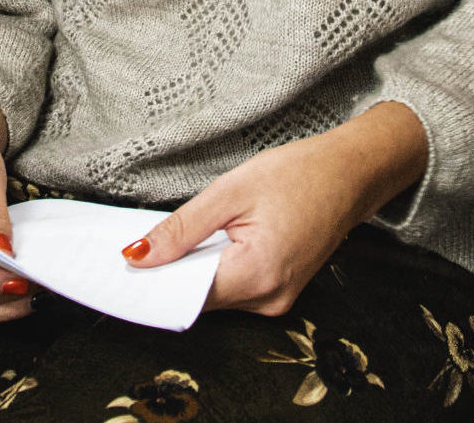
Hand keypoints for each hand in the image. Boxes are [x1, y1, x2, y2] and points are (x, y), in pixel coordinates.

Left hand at [125, 102, 428, 316]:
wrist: (351, 174)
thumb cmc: (299, 174)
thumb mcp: (230, 191)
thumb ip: (181, 229)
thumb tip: (138, 255)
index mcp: (257, 274)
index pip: (187, 296)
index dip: (152, 282)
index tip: (122, 268)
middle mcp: (269, 299)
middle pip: (200, 298)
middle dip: (170, 273)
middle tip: (141, 244)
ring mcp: (277, 300)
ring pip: (215, 294)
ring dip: (194, 269)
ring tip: (184, 235)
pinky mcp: (279, 292)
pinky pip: (234, 288)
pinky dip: (215, 268)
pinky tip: (211, 243)